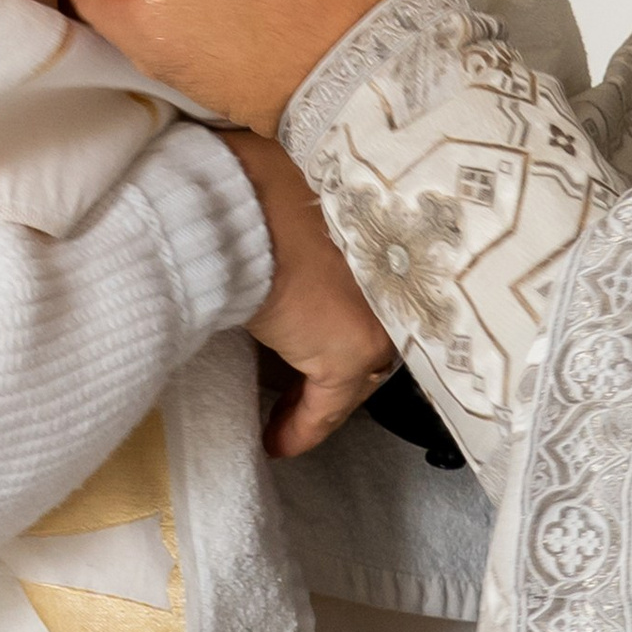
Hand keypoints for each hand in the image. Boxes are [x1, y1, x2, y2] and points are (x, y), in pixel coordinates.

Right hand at [223, 130, 395, 455]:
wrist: (242, 206)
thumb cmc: (252, 188)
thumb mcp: (285, 194)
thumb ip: (294, 219)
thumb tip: (265, 226)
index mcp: (380, 232)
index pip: (376, 289)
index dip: (350, 313)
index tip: (318, 329)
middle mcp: (389, 275)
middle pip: (370, 332)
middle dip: (340, 359)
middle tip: (304, 384)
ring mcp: (373, 314)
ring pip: (352, 371)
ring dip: (319, 395)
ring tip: (287, 418)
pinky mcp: (349, 350)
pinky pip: (327, 404)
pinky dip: (304, 426)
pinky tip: (279, 443)